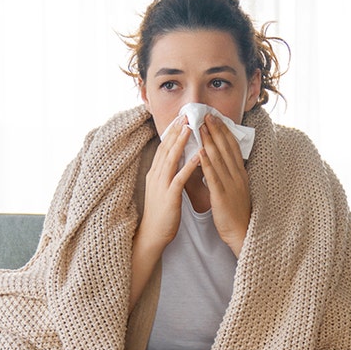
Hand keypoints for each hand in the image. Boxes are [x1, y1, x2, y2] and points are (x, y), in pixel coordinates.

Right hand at [137, 114, 198, 249]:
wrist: (152, 235)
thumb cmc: (160, 213)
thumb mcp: (162, 188)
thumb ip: (167, 173)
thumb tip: (176, 160)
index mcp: (155, 173)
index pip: (163, 147)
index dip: (171, 132)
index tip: (180, 118)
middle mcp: (156, 175)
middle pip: (166, 148)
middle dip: (176, 131)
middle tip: (185, 115)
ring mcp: (161, 185)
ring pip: (171, 159)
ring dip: (181, 142)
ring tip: (190, 128)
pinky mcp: (169, 197)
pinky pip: (179, 178)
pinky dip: (188, 166)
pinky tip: (198, 156)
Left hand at [199, 113, 250, 255]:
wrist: (241, 232)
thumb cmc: (235, 212)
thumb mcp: (235, 188)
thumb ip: (228, 173)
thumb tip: (218, 160)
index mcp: (240, 173)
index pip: (232, 147)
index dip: (223, 131)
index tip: (215, 118)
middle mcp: (237, 175)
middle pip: (226, 148)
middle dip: (215, 130)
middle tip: (206, 114)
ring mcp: (230, 184)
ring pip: (219, 158)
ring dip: (209, 141)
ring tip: (200, 127)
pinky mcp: (222, 195)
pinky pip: (213, 176)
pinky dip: (206, 163)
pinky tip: (200, 152)